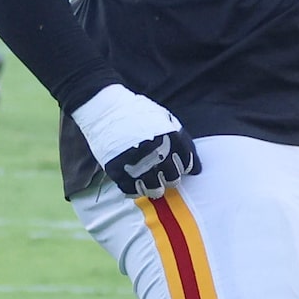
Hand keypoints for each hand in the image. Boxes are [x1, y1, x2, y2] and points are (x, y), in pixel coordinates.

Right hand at [74, 84, 201, 197]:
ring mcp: (136, 162)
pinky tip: (136, 185)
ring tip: (154, 186)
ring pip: (154, 188)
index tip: (182, 169)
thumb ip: (178, 138)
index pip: (187, 163)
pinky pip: (131, 190)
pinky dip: (135, 190)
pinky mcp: (118, 170)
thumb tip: (194, 164)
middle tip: (167, 178)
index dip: (186, 168)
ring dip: (155, 189)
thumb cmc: (137, 112)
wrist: (105, 108)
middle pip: (173, 178)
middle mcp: (156, 151)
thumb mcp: (164, 118)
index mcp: (171, 137)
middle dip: (172, 179)